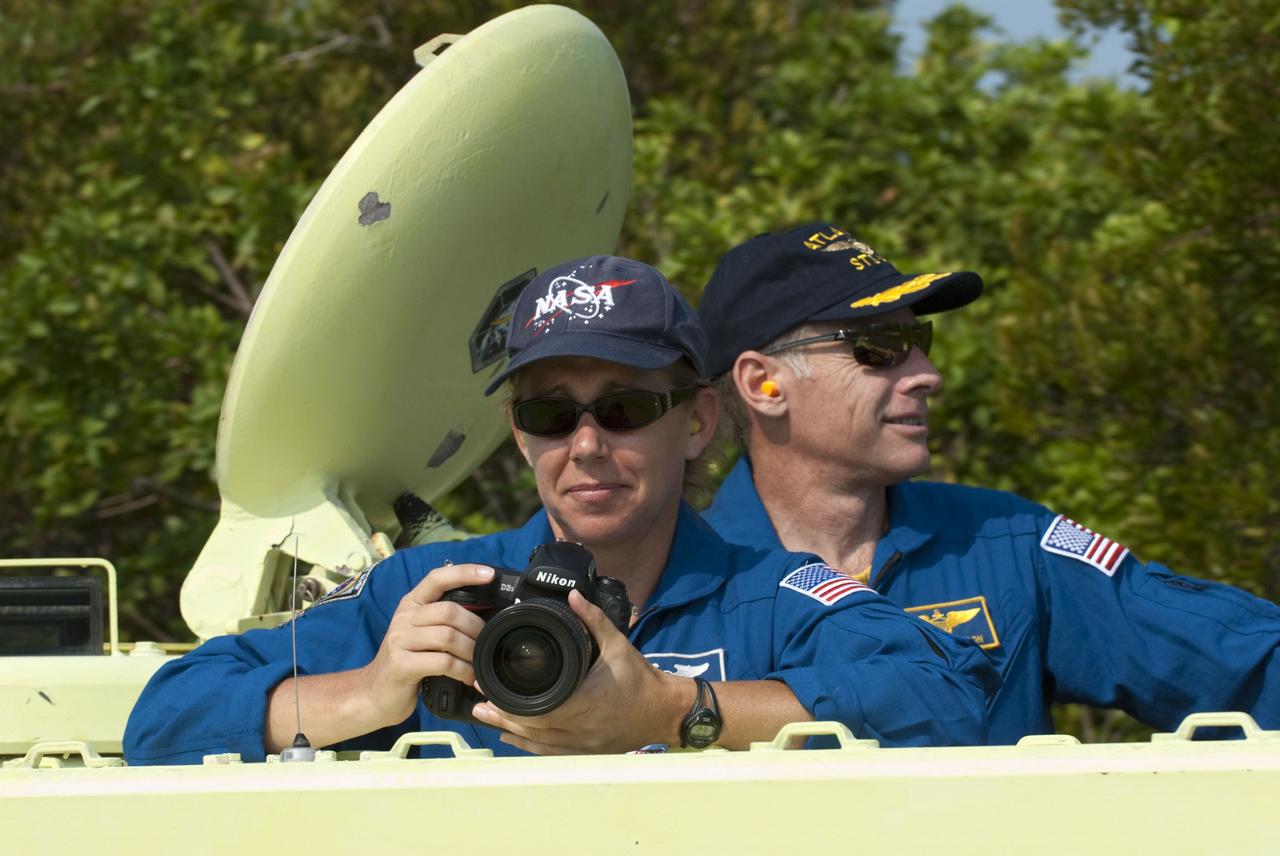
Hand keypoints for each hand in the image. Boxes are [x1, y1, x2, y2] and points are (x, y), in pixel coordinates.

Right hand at [357, 563, 492, 728]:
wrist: (374, 694)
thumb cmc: (407, 662)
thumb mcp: (422, 634)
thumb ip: (443, 620)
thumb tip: (484, 614)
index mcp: (411, 604)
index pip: (437, 578)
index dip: (464, 573)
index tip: (489, 574)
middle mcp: (404, 617)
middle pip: (449, 611)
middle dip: (475, 627)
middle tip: (487, 643)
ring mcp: (400, 640)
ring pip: (448, 636)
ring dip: (471, 651)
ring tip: (479, 663)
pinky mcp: (401, 665)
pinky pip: (443, 662)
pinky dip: (463, 670)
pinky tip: (469, 677)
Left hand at [471, 589, 691, 753]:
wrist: (664, 711)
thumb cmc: (640, 679)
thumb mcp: (618, 645)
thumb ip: (593, 619)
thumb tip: (572, 596)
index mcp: (583, 703)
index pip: (536, 709)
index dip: (508, 703)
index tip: (489, 687)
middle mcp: (579, 729)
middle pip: (530, 728)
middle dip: (501, 715)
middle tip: (478, 702)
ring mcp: (582, 745)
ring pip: (537, 743)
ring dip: (510, 730)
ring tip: (485, 717)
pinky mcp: (586, 751)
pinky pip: (550, 753)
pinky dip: (528, 745)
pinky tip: (511, 738)